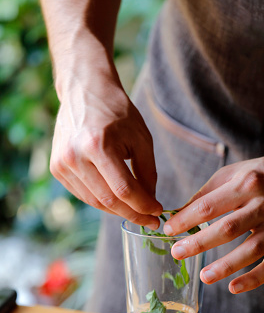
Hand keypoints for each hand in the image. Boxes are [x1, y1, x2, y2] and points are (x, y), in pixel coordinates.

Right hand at [50, 61, 162, 227]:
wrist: (84, 92)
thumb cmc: (117, 113)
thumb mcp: (141, 139)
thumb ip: (147, 173)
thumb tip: (150, 204)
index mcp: (97, 145)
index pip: (124, 190)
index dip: (143, 206)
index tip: (158, 213)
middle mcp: (74, 157)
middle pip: (108, 200)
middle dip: (133, 214)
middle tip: (150, 220)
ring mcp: (61, 164)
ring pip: (95, 202)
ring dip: (118, 211)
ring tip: (136, 211)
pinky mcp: (56, 169)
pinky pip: (84, 195)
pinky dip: (102, 201)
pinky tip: (117, 200)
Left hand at [163, 135, 263, 292]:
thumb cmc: (263, 175)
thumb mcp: (234, 173)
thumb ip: (207, 193)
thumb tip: (179, 213)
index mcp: (247, 183)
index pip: (209, 206)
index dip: (186, 220)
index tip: (169, 230)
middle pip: (227, 229)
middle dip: (198, 243)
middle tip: (177, 253)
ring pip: (250, 250)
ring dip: (225, 266)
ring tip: (204, 276)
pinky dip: (253, 279)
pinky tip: (233, 287)